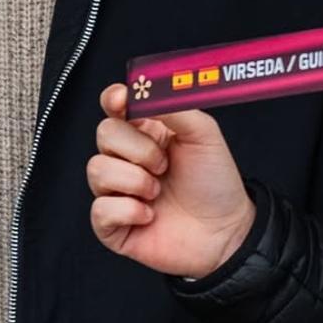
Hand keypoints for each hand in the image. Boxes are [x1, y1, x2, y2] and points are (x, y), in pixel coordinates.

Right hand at [89, 84, 256, 277]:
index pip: (115, 106)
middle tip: (164, 164)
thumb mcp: (203, 133)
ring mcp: (118, 190)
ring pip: (96, 169)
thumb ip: (175, 107)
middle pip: (104, 133)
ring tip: (158, 192)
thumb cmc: (215, 182)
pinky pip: (99, 208)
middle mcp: (129, 158)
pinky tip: (150, 214)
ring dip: (135, 180)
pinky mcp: (113, 224)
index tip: (122, 100)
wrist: (225, 230)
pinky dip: (129, 210)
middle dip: (137, 149)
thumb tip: (145, 91)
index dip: (113, 99)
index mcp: (148, 131)